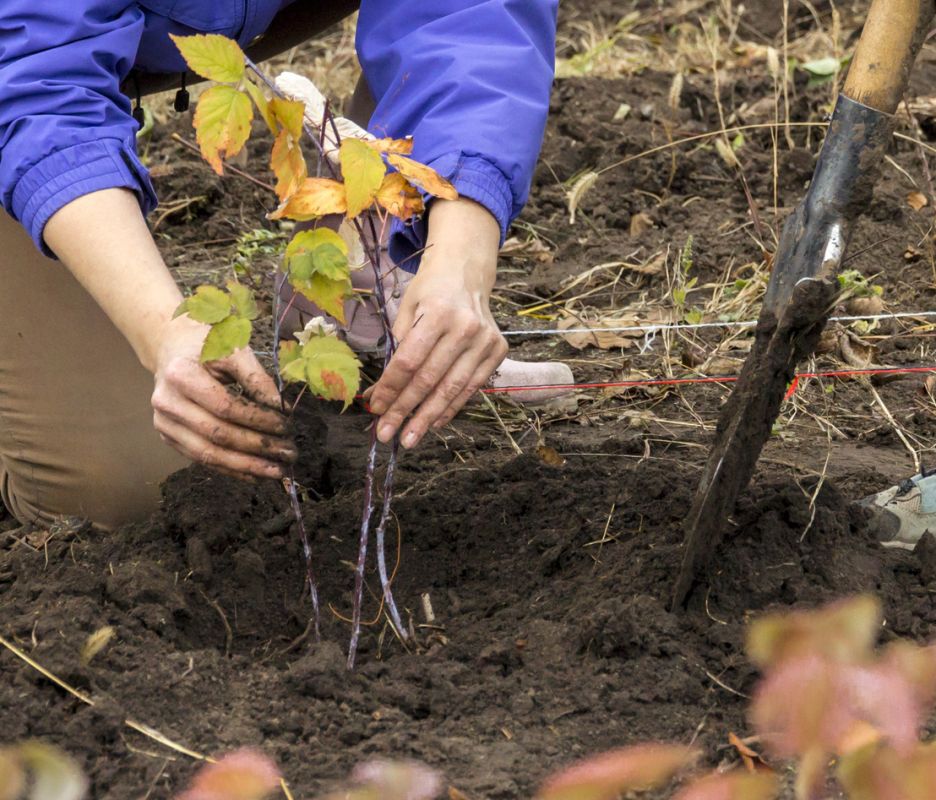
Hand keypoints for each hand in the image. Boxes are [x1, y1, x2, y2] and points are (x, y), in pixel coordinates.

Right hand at [151, 316, 297, 481]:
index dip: (258, 419)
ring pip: (208, 454)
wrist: (172, 349)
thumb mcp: (233, 349)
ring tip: (277, 471)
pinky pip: (202, 459)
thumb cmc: (207, 346)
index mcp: (180, 375)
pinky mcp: (168, 437)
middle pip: (217, 434)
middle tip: (289, 452)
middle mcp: (166, 402)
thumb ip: (257, 377)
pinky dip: (231, 469)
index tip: (286, 426)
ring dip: (246, 466)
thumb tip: (282, 408)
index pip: (225, 407)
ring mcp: (164, 423)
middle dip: (257, 447)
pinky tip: (256, 474)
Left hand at [367, 198, 507, 447]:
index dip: (391, 388)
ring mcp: (485, 341)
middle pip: (429, 379)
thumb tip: (378, 394)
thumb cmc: (430, 292)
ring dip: (427, 418)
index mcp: (439, 313)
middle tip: (385, 433)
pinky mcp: (497, 351)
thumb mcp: (407, 310)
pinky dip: (451, 408)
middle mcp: (465, 327)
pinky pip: (471, 387)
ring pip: (452, 389)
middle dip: (404, 410)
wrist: (467, 274)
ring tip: (408, 438)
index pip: (410, 361)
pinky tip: (433, 423)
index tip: (375, 409)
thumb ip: (396, 350)